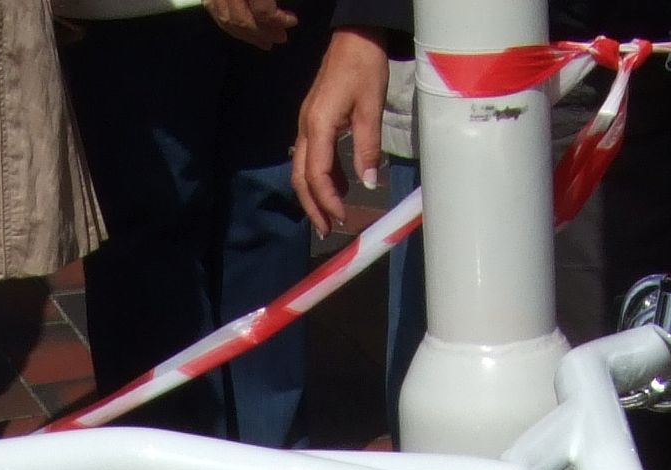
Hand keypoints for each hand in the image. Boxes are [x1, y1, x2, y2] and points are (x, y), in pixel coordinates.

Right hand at [204, 0, 297, 47]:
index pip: (261, 11)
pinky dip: (230, 25)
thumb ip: (269, 0)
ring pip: (226, 20)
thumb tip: (281, 14)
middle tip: (280, 38)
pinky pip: (215, 12)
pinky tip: (244, 30)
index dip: (278, 19)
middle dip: (262, 33)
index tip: (292, 21)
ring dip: (247, 34)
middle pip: (242, 19)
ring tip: (264, 40)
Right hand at [293, 29, 393, 232]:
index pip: (316, 174)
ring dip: (315, 194)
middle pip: (300, 177)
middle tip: (327, 230)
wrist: (354, 38)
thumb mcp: (370, 109)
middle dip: (312, 206)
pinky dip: (322, 175)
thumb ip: (368, 148)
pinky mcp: (312, 121)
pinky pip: (311, 155)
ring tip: (333, 214)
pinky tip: (341, 185)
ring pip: (302, 168)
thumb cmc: (364, 68)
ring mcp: (306, 124)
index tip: (342, 218)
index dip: (327, 200)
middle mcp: (305, 127)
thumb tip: (369, 184)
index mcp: (318, 125)